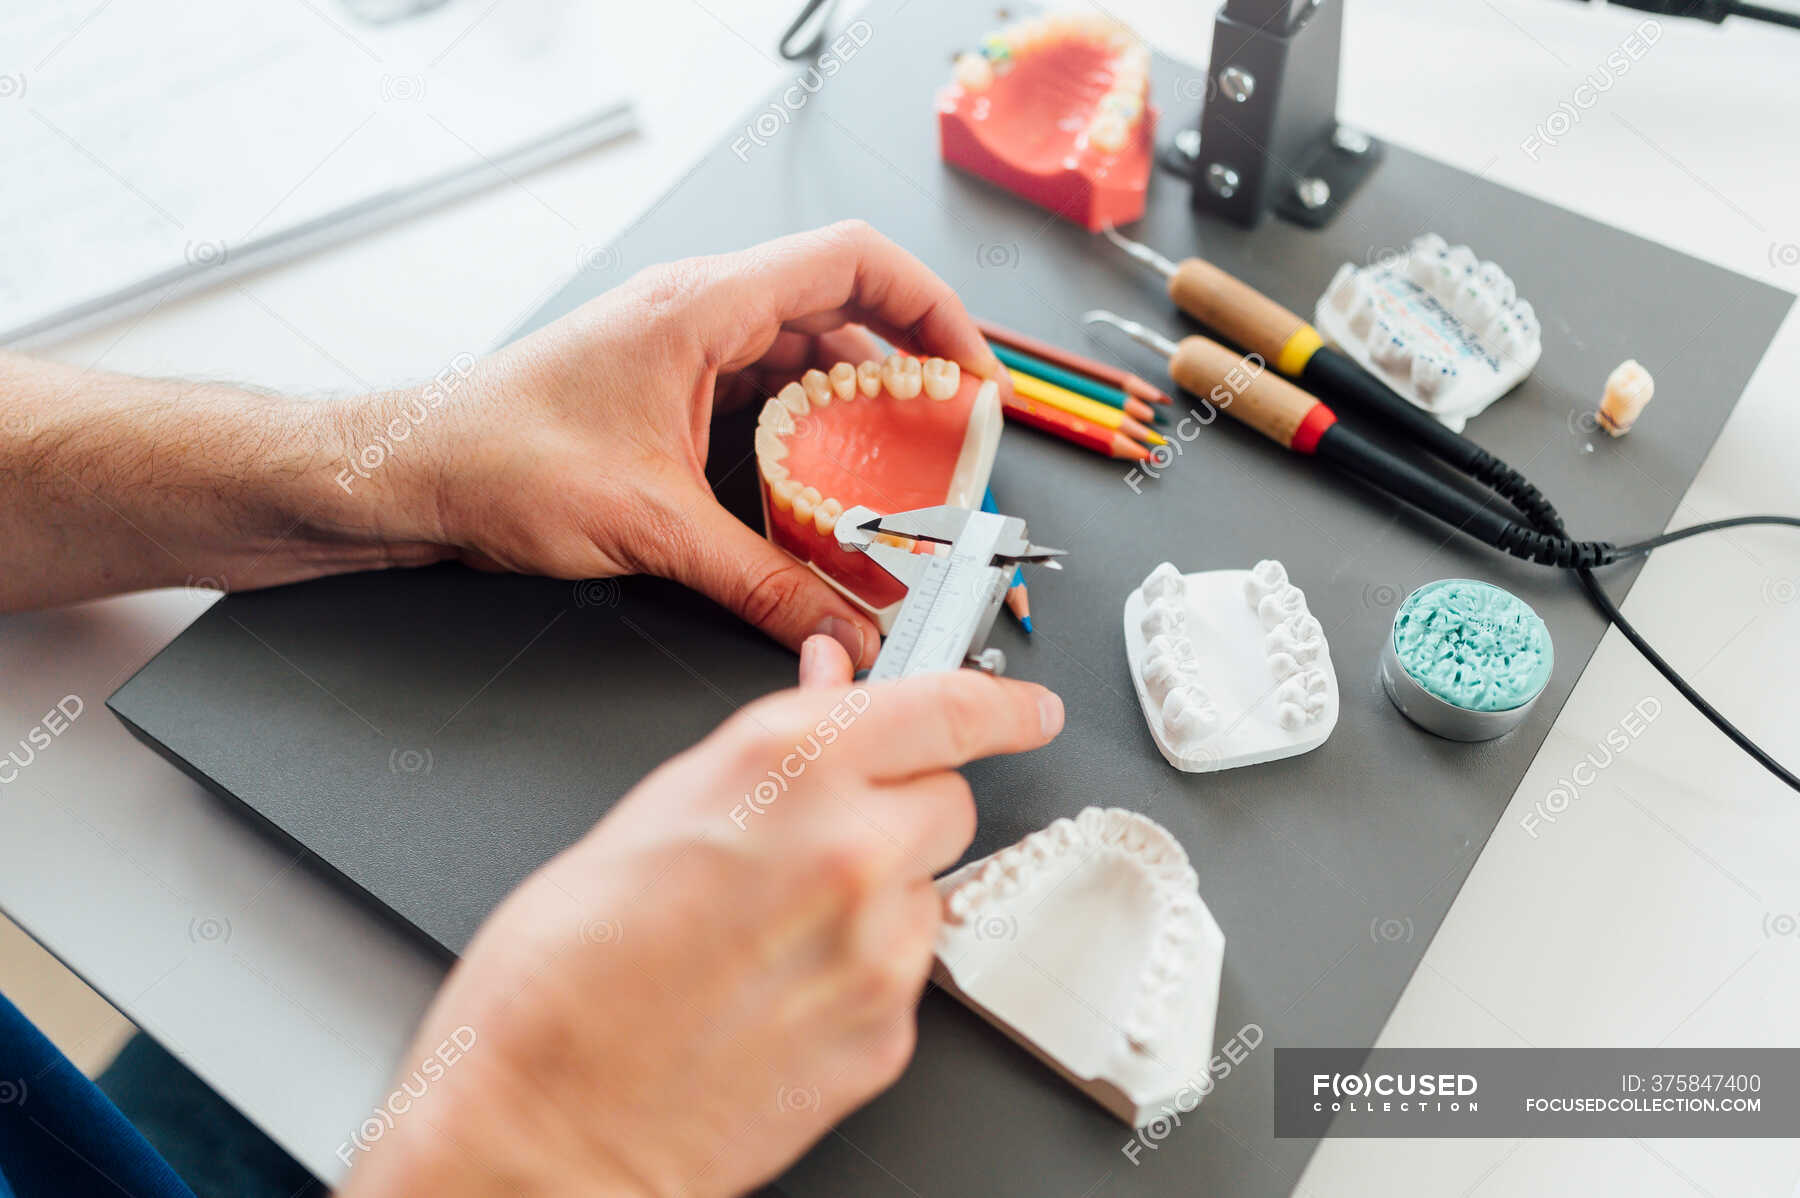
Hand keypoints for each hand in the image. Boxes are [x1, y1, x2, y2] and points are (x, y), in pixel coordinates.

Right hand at [338, 643, 1062, 1197]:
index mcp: (789, 766)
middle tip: (823, 842)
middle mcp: (852, 847)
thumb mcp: (655, 813)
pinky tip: (782, 991)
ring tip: (776, 932)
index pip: (947, 708)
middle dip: (904, 810)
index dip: (998, 703)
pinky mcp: (889, 1033)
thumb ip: (772, 746)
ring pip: (931, 891)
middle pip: (952, 802)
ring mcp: (881, 949)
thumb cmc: (560, 976)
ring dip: (882, 896)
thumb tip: (832, 687)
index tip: (1023, 708)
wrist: (544, 1129)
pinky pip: (908, 975)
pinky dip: (864, 973)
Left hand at [339, 221, 1006, 667]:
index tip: (972, 372)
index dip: (932, 307)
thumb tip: (844, 621)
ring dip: (860, 410)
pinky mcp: (669, 391)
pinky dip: (809, 435)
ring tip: (903, 471)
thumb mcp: (651, 527)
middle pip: (842, 312)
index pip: (854, 263)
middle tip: (953, 438)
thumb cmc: (496, 459)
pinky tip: (828, 488)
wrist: (409, 474)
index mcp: (702, 306)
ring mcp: (684, 349)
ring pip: (805, 358)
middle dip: (908, 372)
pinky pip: (765, 396)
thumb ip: (763, 582)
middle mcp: (699, 313)